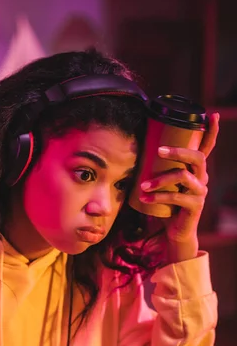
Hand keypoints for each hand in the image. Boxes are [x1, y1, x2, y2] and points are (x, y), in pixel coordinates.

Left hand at [140, 112, 219, 262]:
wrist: (174, 231)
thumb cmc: (166, 205)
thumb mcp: (161, 184)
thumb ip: (155, 170)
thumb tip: (133, 152)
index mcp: (195, 170)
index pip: (206, 147)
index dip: (211, 131)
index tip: (213, 114)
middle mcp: (202, 178)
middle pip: (197, 157)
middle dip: (178, 151)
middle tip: (160, 150)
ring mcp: (200, 191)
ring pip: (183, 176)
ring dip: (160, 180)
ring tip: (143, 185)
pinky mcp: (195, 205)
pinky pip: (176, 197)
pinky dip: (158, 197)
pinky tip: (145, 198)